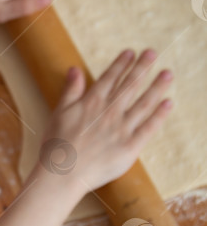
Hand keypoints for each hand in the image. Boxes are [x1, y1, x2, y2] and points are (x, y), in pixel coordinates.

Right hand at [37, 49, 172, 193]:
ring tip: (167, 74)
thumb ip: (70, 90)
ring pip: (144, 103)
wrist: (63, 173)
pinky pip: (149, 128)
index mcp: (91, 103)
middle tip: (152, 53)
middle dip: (142, 68)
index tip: (131, 52)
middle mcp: (109, 112)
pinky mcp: (131, 146)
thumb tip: (74, 69)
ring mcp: (122, 129)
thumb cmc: (57, 144)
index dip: (121, 64)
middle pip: (130, 86)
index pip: (110, 78)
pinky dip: (159, 115)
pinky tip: (168, 103)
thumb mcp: (59, 112)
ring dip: (156, 87)